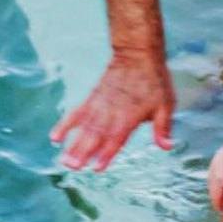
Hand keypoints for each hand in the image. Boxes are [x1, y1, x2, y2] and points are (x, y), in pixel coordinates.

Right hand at [51, 50, 174, 170]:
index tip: (96, 167)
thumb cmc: (154, 80)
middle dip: (84, 152)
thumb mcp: (166, 104)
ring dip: (73, 144)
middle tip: (73, 167)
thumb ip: (163, 127)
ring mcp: (99, 104)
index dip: (107, 153)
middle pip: (96, 135)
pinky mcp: (92, 98)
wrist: (137, 54)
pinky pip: (76, 113)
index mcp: (130, 115)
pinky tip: (55, 138)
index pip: (116, 138)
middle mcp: (112, 112)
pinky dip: (65, 125)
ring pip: (84, 127)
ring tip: (63, 160)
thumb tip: (167, 147)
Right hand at [207, 127, 222, 216]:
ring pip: (213, 178)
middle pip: (212, 187)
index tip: (222, 210)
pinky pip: (216, 169)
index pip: (215, 196)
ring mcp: (216, 159)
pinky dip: (221, 176)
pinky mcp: (220, 153)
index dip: (218, 205)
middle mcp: (215, 168)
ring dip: (219, 186)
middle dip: (218, 196)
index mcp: (221, 178)